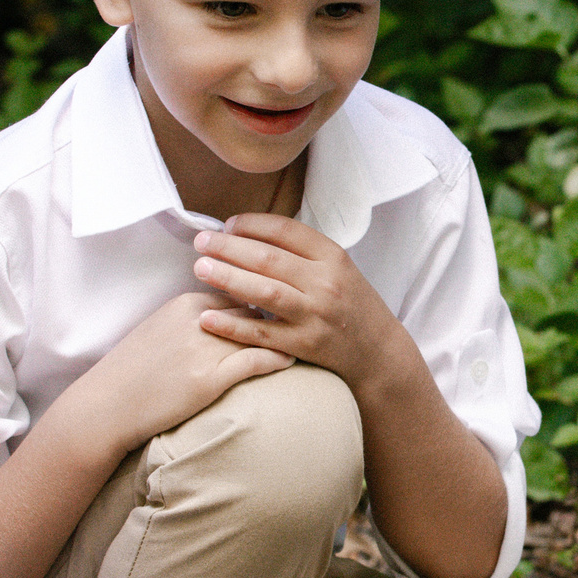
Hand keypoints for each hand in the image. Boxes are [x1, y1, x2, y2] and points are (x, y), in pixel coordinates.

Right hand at [67, 288, 294, 454]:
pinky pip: (256, 361)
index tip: (278, 300)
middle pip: (253, 307)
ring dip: (284, 334)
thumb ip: (193, 316)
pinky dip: (278, 359)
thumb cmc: (133, 370)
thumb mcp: (160, 328)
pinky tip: (292, 360)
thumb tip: (224, 312)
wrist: (107, 404)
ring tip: (307, 335)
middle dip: (276, 312)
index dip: (258, 296)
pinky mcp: (209, 379)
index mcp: (186, 303)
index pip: (237, 289)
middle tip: (303, 314)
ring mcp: (205, 349)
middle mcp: (198, 319)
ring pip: (259, 332)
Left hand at [190, 215, 403, 390]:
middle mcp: (325, 284)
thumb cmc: (351, 305)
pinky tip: (208, 317)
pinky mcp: (304, 345)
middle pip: (269, 259)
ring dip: (228, 278)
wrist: (377, 352)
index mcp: (334, 257)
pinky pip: (262, 334)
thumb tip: (251, 234)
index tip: (227, 224)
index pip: (286, 231)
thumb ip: (302, 253)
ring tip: (200, 268)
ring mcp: (315, 316)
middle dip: (229, 247)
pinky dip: (233, 325)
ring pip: (264, 292)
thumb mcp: (338, 269)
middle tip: (201, 241)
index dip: (252, 224)